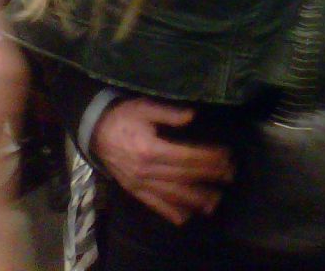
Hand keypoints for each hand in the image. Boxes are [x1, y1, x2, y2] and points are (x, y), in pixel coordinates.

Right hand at [91, 97, 234, 224]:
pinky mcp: (133, 191)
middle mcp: (145, 171)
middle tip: (230, 175)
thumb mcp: (144, 107)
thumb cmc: (123, 117)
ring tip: (215, 201)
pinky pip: (154, 205)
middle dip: (209, 176)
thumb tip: (192, 116)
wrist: (95, 131)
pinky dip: (170, 212)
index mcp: (150, 149)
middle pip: (184, 176)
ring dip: (195, 199)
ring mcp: (139, 184)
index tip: (227, 156)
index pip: (186, 157)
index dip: (209, 158)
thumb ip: (169, 113)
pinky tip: (186, 216)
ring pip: (171, 195)